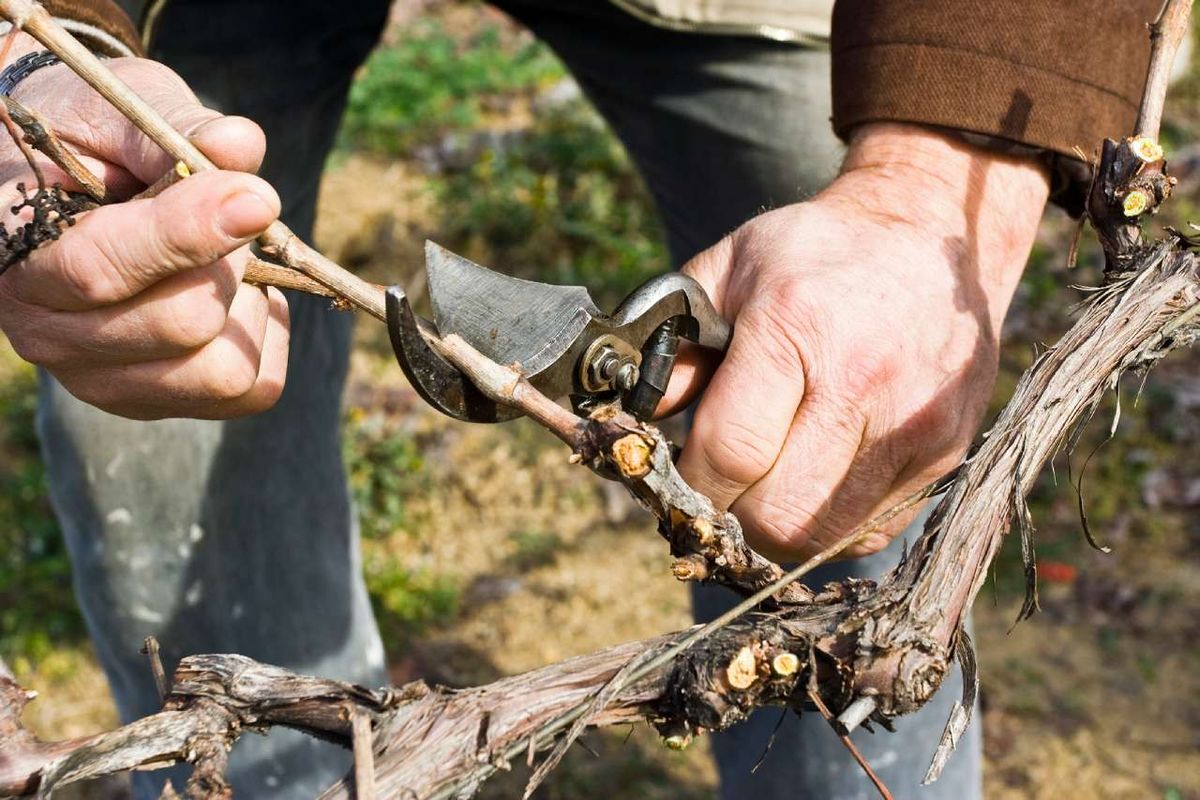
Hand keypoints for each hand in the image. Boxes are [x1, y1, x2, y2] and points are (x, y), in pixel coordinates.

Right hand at [0, 48, 288, 418]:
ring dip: (248, 304)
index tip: (258, 198)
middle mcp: (44, 333)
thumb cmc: (86, 137)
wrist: (63, 186)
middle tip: (222, 212)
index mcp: (13, 251)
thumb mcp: (115, 110)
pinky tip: (237, 293)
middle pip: (183, 325)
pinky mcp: (152, 401)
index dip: (186, 234)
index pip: (100, 268)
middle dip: (228, 258)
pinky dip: (266, 336)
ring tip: (224, 256)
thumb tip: (240, 145)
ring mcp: (98, 379)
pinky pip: (252, 389)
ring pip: (222, 371)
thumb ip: (173, 129)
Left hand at [660, 123, 1049, 561]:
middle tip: (718, 490)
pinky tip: (812, 484)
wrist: (927, 234)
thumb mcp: (728, 270)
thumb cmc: (813, 254)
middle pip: (778, 516)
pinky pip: (870, 532)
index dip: (691, 484)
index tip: (679, 478)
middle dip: (731, 516)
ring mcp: (914, 424)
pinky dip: (829, 527)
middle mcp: (864, 381)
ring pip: (824, 540)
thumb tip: (638, 424)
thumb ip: (675, 347)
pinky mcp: (944, 453)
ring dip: (777, 531)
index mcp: (796, 325)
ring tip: (761, 491)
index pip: (730, 453)